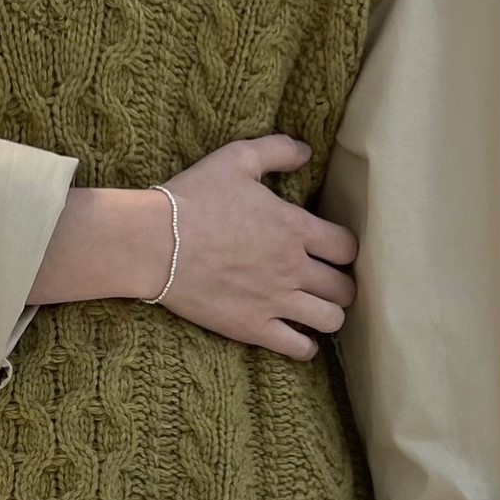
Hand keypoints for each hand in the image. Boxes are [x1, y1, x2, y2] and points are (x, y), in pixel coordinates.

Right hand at [150, 134, 358, 360]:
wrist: (152, 243)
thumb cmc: (192, 198)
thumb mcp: (235, 159)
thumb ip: (276, 151)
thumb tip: (307, 151)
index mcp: (294, 228)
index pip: (347, 247)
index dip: (343, 249)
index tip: (330, 250)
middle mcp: (293, 268)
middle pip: (343, 287)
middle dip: (339, 284)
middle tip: (324, 281)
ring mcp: (275, 301)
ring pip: (330, 319)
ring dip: (328, 314)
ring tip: (313, 309)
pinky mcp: (253, 327)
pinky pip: (299, 348)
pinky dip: (305, 345)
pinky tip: (297, 336)